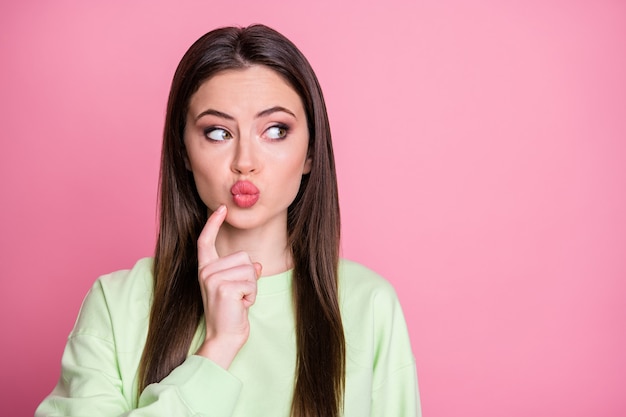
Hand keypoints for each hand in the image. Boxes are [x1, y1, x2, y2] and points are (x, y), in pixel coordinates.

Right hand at [195, 205, 261, 368]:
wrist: (224, 337)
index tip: (221, 208)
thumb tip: (257, 266)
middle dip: (249, 277)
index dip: (213, 224)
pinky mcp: (225, 287)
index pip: (206, 241)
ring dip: (251, 288)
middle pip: (243, 257)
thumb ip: (243, 272)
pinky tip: (240, 306)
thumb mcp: (235, 288)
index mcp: (206, 269)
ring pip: (250, 269)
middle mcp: (206, 271)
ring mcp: (213, 278)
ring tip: (239, 302)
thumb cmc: (230, 313)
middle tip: (238, 296)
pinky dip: (252, 296)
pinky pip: (252, 282)